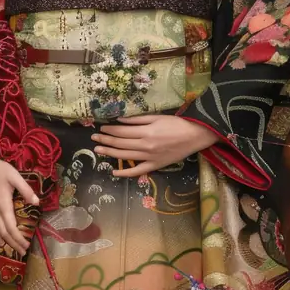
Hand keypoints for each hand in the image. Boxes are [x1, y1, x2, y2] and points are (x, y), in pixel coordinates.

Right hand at [0, 157, 38, 252]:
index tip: (26, 246)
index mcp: (4, 205)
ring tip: (11, 249)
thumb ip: (26, 190)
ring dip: (4, 241)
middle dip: (13, 243)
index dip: (19, 239)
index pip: (12, 228)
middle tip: (22, 252)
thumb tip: (37, 203)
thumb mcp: (14, 176)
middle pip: (4, 233)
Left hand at [91, 115, 216, 177]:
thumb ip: (137, 120)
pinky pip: (138, 171)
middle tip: (94, 139)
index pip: (122, 132)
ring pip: (125, 156)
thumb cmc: (177, 124)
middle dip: (106, 141)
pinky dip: (125, 172)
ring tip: (98, 150)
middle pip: (120, 144)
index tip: (101, 129)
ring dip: (110, 153)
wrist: (195, 136)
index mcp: (145, 132)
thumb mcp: (156, 117)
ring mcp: (150, 157)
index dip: (110, 130)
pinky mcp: (155, 165)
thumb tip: (119, 121)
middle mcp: (145, 146)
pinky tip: (114, 171)